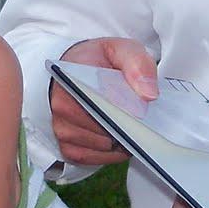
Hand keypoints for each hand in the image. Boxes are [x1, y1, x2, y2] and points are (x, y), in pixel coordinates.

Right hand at [49, 38, 157, 165]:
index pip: (100, 102)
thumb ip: (137, 64)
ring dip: (118, 142)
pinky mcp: (65, 144)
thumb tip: (148, 95)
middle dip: (125, 128)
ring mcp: (61, 127)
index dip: (123, 111)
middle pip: (102, 128)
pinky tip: (121, 143)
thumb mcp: (120, 50)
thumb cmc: (98, 60)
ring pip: (98, 146)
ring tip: (133, 131)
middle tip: (142, 124)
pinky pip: (89, 157)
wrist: (76, 68)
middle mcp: (60, 105)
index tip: (140, 113)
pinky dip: (108, 154)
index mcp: (71, 78)